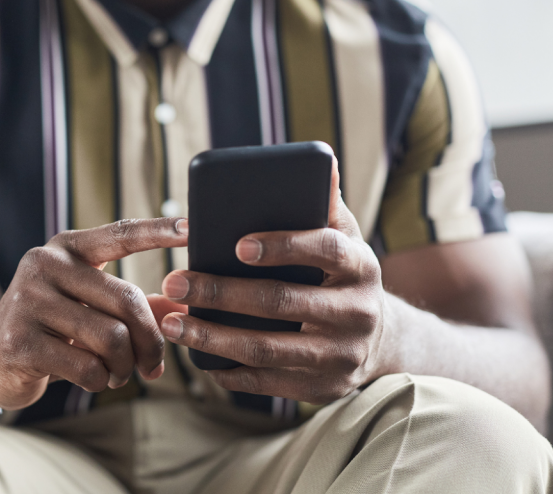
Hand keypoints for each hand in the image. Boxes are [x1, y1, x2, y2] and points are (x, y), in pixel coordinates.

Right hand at [0, 218, 187, 411]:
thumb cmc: (51, 331)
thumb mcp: (89, 309)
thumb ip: (134, 304)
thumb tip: (184, 303)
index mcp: (66, 248)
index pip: (120, 235)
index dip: (157, 231)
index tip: (191, 227)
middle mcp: (44, 264)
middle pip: (127, 301)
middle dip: (149, 342)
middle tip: (153, 366)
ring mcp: (28, 300)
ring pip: (111, 338)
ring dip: (124, 368)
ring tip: (118, 375)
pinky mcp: (20, 341)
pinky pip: (88, 367)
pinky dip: (101, 382)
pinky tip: (94, 381)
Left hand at [157, 162, 392, 404]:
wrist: (382, 340)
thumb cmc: (344, 275)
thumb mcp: (347, 238)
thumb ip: (326, 206)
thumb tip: (326, 163)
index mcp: (361, 266)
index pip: (324, 250)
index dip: (282, 246)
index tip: (236, 244)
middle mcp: (356, 312)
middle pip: (281, 302)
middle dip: (220, 292)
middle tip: (175, 279)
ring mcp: (340, 355)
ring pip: (265, 348)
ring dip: (211, 336)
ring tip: (171, 321)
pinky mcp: (322, 388)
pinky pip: (267, 383)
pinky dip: (227, 370)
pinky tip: (197, 355)